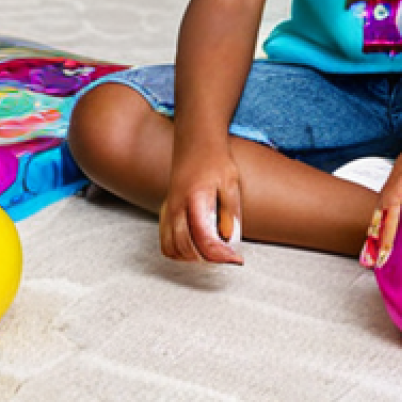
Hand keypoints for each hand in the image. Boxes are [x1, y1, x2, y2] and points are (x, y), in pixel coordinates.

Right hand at [159, 146, 242, 264]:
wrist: (196, 141)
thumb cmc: (215, 160)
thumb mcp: (231, 182)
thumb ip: (231, 211)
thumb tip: (230, 238)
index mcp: (195, 199)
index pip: (204, 238)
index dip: (221, 255)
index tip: (236, 259)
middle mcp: (177, 207)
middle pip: (186, 248)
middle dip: (208, 259)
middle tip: (228, 256)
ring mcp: (168, 210)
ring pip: (172, 248)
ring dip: (192, 257)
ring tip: (213, 251)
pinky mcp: (165, 211)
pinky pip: (166, 241)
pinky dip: (179, 251)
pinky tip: (196, 246)